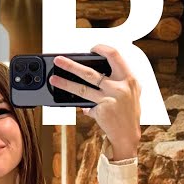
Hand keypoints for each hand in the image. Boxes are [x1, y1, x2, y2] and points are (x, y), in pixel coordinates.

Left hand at [49, 45, 141, 160]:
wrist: (128, 134)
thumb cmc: (128, 112)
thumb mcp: (130, 92)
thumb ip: (117, 81)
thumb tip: (95, 73)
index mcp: (129, 78)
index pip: (115, 56)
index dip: (102, 49)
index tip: (92, 49)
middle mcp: (120, 87)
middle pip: (90, 72)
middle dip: (72, 65)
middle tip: (59, 60)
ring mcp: (109, 98)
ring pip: (81, 88)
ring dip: (65, 82)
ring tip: (53, 78)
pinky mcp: (101, 109)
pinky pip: (85, 103)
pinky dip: (80, 103)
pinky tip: (74, 102)